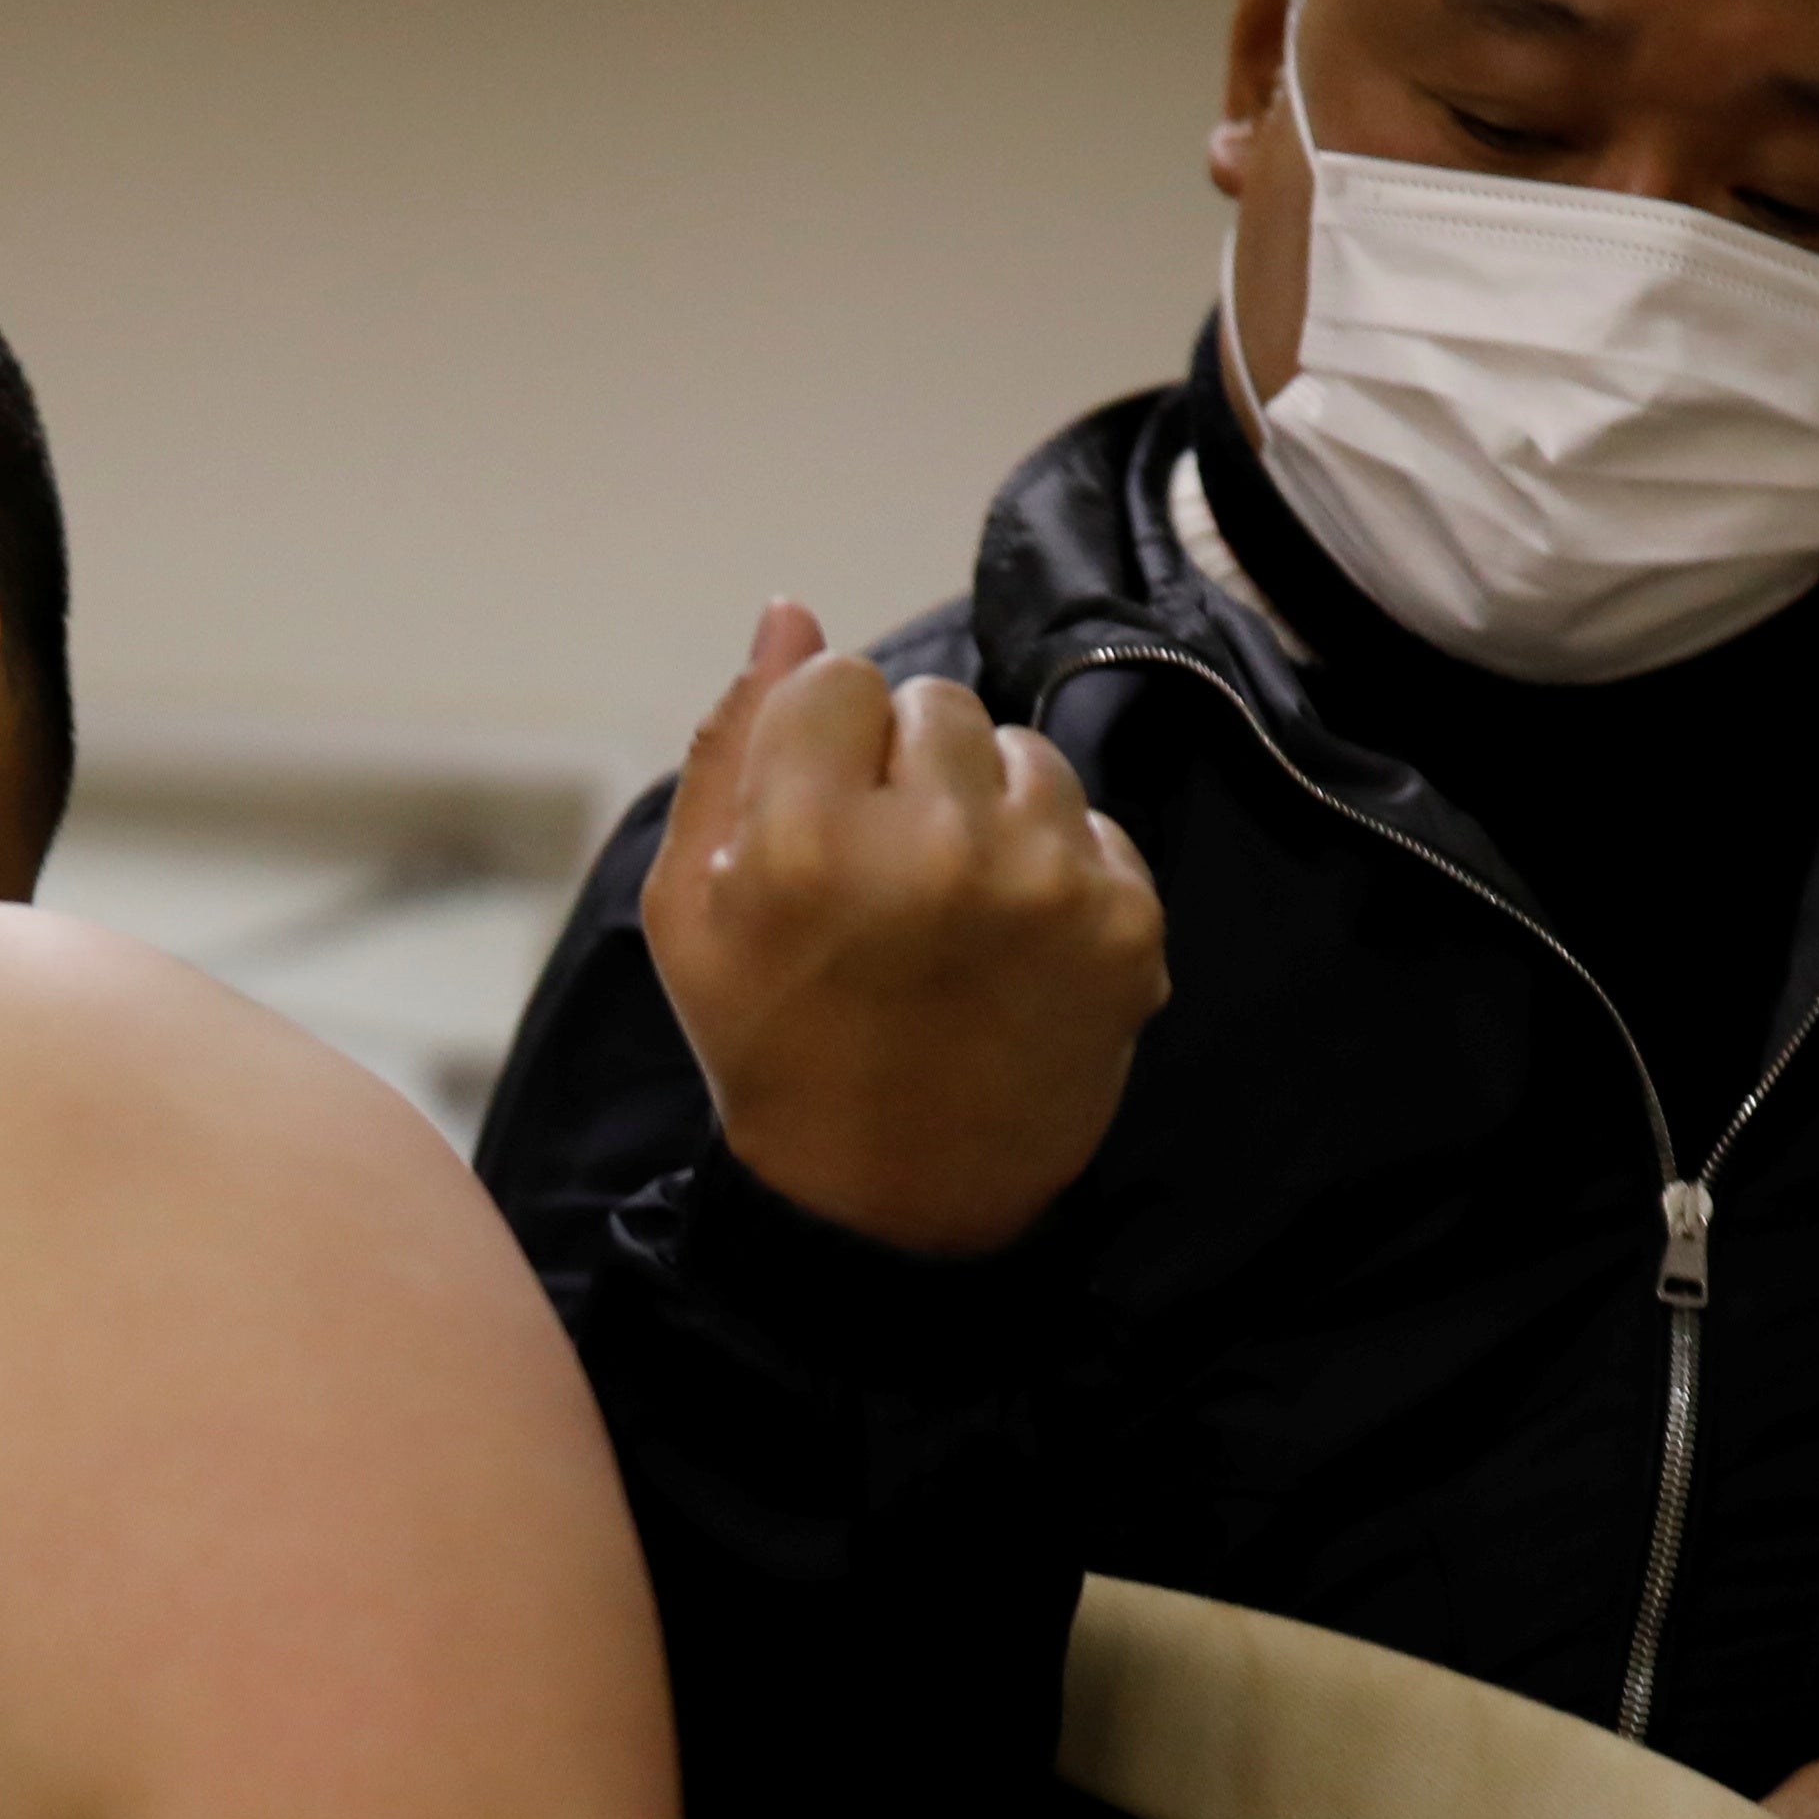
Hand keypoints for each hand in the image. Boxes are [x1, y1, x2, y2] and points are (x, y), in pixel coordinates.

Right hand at [639, 597, 1166, 1256]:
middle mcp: (939, 847)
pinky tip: (1012, 948)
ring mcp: (1047, 886)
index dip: (824, 744)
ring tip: (954, 909)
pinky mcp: (1127, 927)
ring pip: (1025, 754)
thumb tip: (791, 613)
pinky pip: (1095, 825)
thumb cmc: (774, 1043)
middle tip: (889, 876)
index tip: (823, 821)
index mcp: (808, 840)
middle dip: (908, 769)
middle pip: (939, 702)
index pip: (841, 676)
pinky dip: (1058, 869)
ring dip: (989, 808)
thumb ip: (732, 744)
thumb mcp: (690, 908)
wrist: (894, 1205)